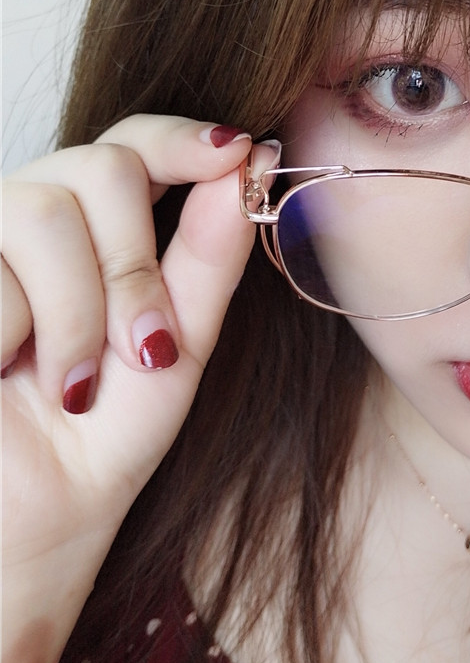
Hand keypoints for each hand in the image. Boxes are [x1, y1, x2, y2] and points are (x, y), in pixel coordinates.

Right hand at [1, 114, 278, 662]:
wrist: (26, 525)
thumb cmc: (103, 438)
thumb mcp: (179, 346)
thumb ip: (211, 256)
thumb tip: (251, 163)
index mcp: (99, 231)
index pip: (136, 143)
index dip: (182, 136)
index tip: (236, 152)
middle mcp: (36, 219)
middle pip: (101, 168)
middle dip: (135, 265)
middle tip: (141, 348)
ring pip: (44, 210)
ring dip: (77, 311)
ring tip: (70, 384)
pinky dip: (15, 331)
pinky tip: (3, 376)